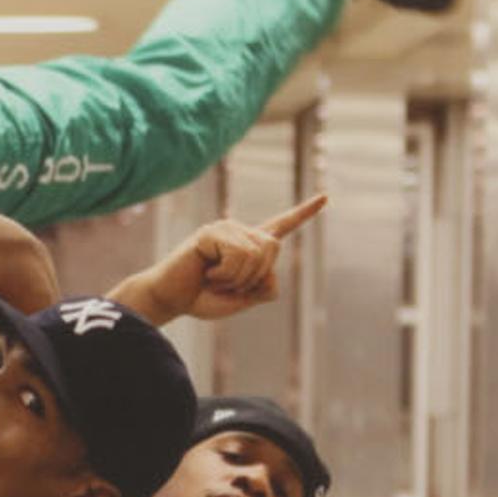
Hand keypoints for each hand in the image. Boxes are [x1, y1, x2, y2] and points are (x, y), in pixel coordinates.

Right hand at [110, 188, 326, 324]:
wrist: (172, 300)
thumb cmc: (204, 298)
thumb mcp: (244, 298)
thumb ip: (265, 286)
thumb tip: (270, 263)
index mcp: (250, 245)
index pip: (282, 226)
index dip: (304, 213)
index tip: (326, 197)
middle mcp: (241, 231)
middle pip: (272, 248)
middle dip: (254, 276)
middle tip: (227, 285)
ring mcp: (226, 228)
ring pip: (255, 256)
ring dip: (236, 278)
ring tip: (214, 280)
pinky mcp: (211, 232)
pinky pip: (236, 256)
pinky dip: (224, 274)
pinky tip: (206, 272)